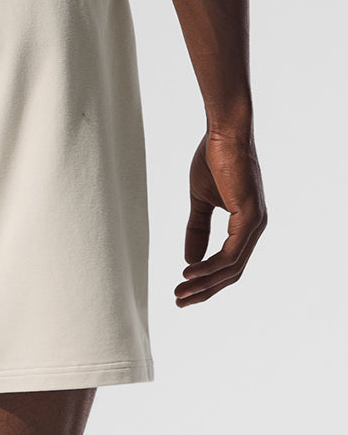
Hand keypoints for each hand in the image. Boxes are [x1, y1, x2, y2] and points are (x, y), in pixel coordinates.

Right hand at [177, 131, 267, 305]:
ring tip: (180, 291)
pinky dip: (209, 266)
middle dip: (204, 290)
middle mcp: (255, 227)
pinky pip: (230, 254)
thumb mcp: (201, 202)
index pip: (229, 264)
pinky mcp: (250, 218)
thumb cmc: (214, 159)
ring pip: (231, 268)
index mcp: (246, 224)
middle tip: (178, 300)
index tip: (182, 290)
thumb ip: (197, 230)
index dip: (206, 281)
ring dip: (204, 283)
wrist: (224, 133)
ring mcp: (255, 223)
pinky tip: (189, 271)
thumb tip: (189, 261)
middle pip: (231, 273)